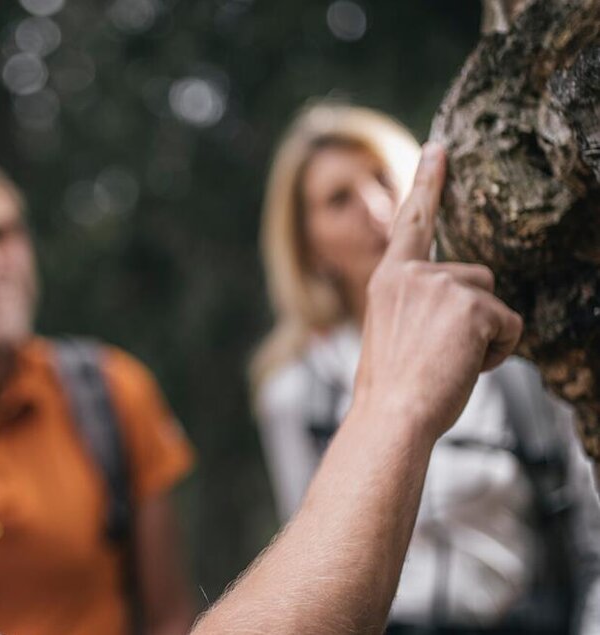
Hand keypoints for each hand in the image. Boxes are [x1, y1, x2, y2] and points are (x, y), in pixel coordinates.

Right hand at [353, 143, 522, 439]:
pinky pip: (510, 324)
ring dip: (485, 335)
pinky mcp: (472, 305)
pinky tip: (467, 367)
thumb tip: (459, 308)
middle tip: (439, 356)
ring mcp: (443, 286)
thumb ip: (417, 305)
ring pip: (493, 301)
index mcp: (388, 278)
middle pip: (475, 276)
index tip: (438, 147)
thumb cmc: (391, 388)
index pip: (412, 221)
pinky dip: (499, 352)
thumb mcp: (392, 333)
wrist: (392, 414)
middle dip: (473, 315)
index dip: (427, 182)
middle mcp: (413, 274)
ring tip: (449, 363)